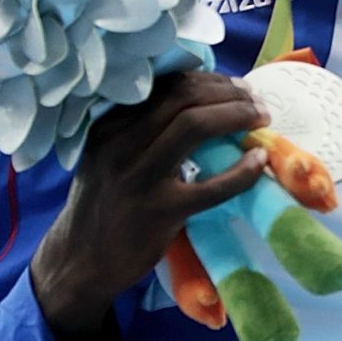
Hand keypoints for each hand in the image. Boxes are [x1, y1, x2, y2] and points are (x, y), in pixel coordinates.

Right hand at [30, 70, 269, 340]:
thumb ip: (140, 130)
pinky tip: (259, 161)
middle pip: (184, 97)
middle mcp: (120, 143)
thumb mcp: (109, 157)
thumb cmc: (104, 205)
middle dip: (229, 93)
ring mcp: (140, 176)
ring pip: (195, 126)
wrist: (79, 260)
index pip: (165, 85)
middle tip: (256, 102)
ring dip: (238, 116)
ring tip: (262, 120)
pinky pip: (213, 186)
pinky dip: (243, 171)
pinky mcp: (160, 211)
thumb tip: (202, 105)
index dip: (209, 80)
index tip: (235, 87)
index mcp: (109, 125)